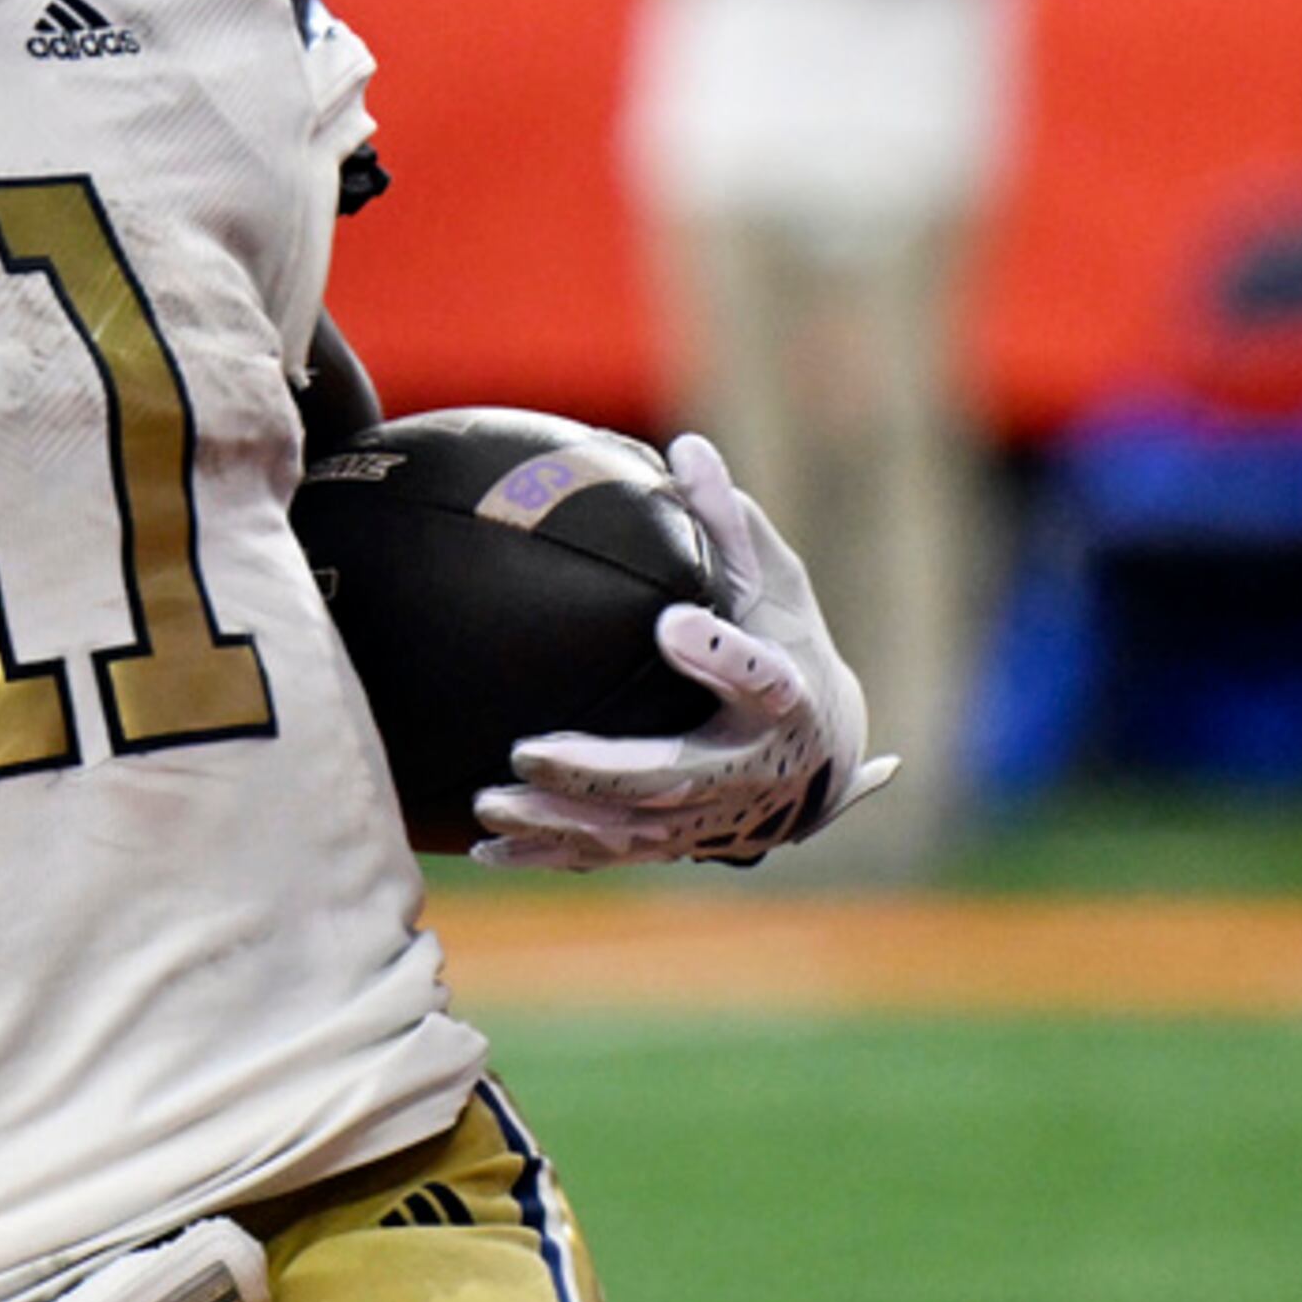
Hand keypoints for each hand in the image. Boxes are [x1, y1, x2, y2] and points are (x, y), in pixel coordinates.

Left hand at [472, 433, 893, 870]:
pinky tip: (485, 849)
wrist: (817, 757)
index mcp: (782, 698)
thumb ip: (729, 526)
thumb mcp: (774, 585)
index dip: (721, 656)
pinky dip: (550, 855)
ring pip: (631, 830)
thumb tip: (686, 447)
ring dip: (558, 821)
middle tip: (528, 749)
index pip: (761, 679)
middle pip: (674, 776)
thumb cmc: (786, 646)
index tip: (672, 623)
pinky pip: (608, 854)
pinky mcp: (674, 840)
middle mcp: (747, 769)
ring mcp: (708, 816)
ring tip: (489, 801)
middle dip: (600, 769)